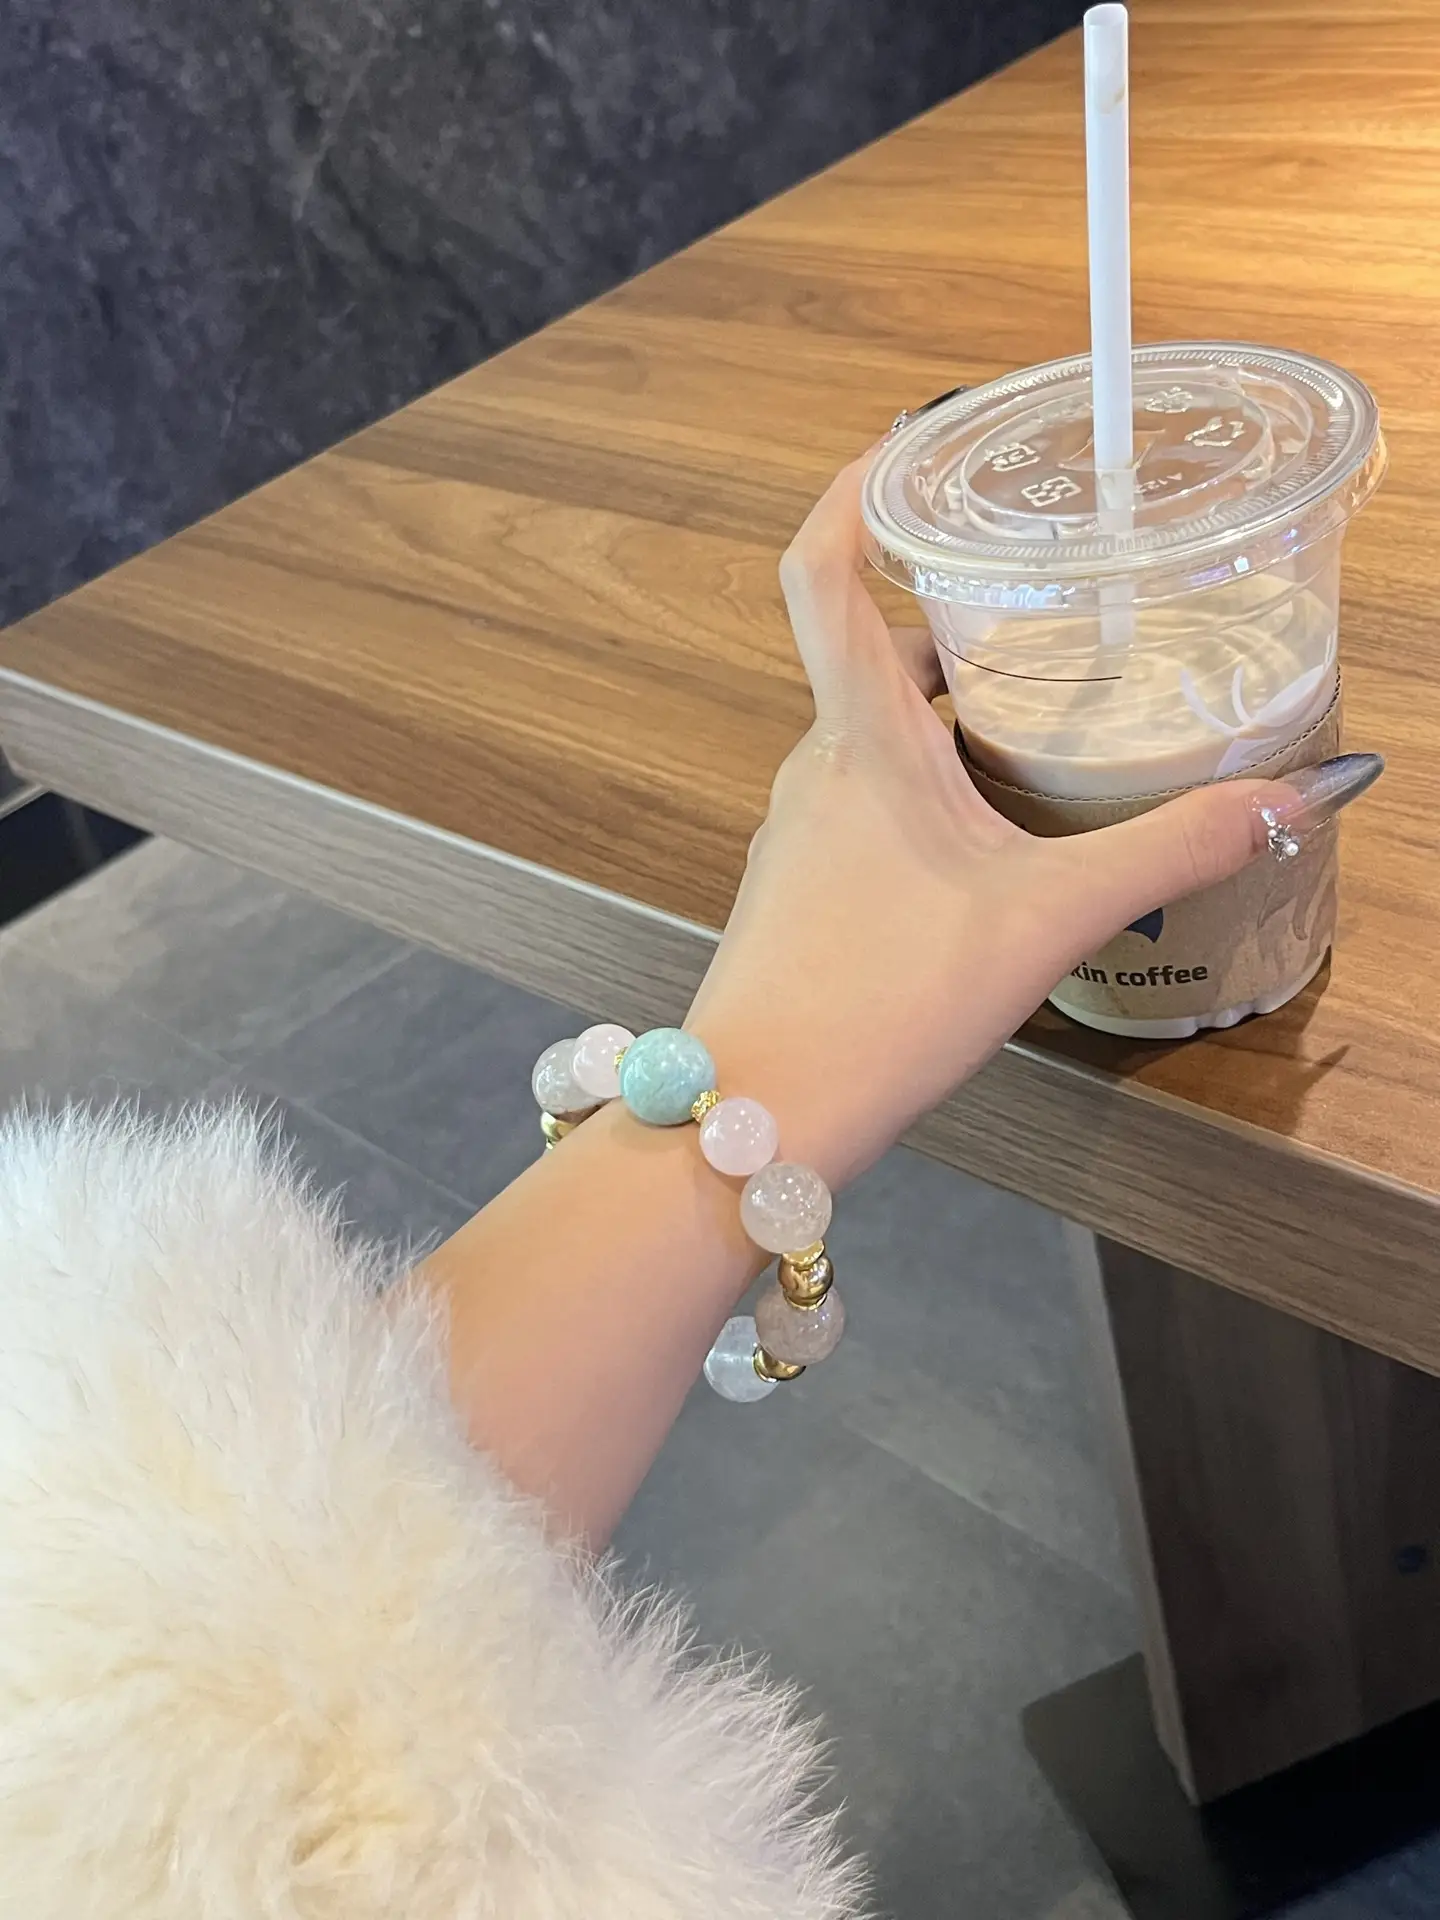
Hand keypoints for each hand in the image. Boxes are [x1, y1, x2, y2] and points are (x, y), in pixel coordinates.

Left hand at [687, 456, 1275, 1187]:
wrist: (759, 1114)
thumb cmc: (879, 1003)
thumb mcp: (1046, 919)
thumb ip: (1171, 851)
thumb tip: (1295, 799)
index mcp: (860, 737)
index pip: (820, 570)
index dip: (854, 489)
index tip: (909, 440)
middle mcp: (817, 765)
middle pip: (872, 649)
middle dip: (957, 615)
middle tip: (1051, 599)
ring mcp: (802, 828)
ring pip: (875, 732)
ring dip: (950, 709)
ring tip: (1048, 711)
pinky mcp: (805, 884)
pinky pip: (868, 798)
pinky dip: (930, 784)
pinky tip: (995, 831)